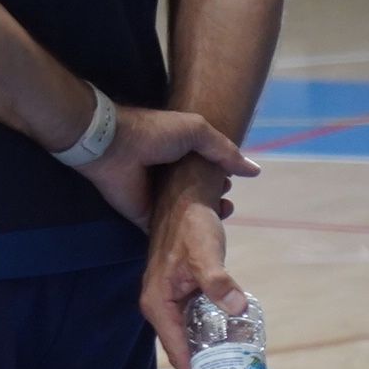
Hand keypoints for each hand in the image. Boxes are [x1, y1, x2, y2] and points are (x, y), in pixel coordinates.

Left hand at [84, 103, 255, 227]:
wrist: (113, 146)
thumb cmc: (152, 134)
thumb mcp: (195, 130)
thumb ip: (223, 150)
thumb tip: (255, 171)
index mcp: (178, 157)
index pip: (205, 173)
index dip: (221, 180)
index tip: (230, 184)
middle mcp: (168, 180)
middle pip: (199, 197)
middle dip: (217, 201)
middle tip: (226, 203)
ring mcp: (157, 201)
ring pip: (189, 217)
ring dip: (207, 219)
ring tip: (220, 216)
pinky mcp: (147, 218)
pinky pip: (171, 232)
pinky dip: (187, 237)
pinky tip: (204, 238)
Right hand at [140, 179, 245, 368]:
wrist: (185, 194)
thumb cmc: (191, 223)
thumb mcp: (205, 251)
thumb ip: (218, 281)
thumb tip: (236, 308)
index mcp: (157, 302)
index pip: (176, 351)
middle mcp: (160, 305)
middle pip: (183, 347)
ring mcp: (172, 299)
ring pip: (192, 336)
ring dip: (213, 352)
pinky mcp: (184, 291)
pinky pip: (198, 323)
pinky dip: (215, 335)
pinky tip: (237, 341)